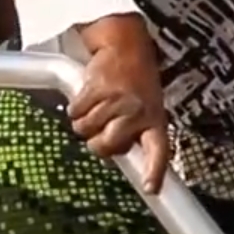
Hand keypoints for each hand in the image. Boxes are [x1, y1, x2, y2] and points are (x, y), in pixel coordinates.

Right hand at [69, 35, 170, 193]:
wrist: (125, 44)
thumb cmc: (135, 80)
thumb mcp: (146, 105)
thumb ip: (134, 130)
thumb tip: (112, 156)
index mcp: (155, 119)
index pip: (158, 151)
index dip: (153, 171)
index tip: (150, 189)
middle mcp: (138, 112)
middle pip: (106, 144)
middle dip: (97, 142)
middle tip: (99, 132)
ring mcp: (117, 101)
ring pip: (85, 129)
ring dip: (83, 122)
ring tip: (95, 107)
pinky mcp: (96, 89)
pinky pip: (75, 112)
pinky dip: (75, 108)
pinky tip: (86, 96)